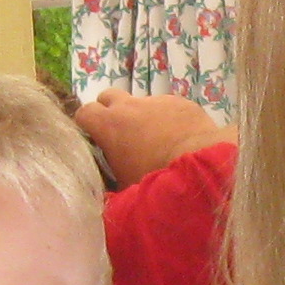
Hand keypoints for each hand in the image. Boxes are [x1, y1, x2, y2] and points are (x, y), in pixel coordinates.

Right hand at [76, 91, 233, 184]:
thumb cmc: (156, 180)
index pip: (83, 112)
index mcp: (109, 125)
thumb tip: (103, 187)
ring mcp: (155, 100)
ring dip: (141, 116)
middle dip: (110, 111)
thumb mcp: (124, 187)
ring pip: (140, 102)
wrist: (200, 165)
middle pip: (108, 97)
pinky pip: (167, 107)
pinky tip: (178, 137)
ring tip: (155, 140)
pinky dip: (167, 118)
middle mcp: (129, 106)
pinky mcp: (179, 101)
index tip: (93, 138)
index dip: (86, 124)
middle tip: (120, 134)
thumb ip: (109, 180)